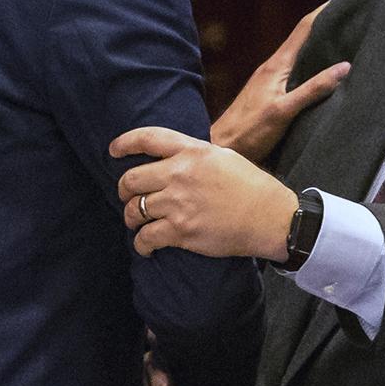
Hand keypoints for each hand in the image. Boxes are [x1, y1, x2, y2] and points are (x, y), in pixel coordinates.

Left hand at [111, 126, 296, 260]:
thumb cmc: (251, 187)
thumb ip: (194, 155)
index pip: (148, 138)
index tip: (113, 151)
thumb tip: (173, 158)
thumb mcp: (222, 157)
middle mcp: (180, 174)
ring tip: (135, 223)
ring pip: (134, 210)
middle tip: (127, 197)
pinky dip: (141, 244)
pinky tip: (145, 246)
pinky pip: (145, 238)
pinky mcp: (181, 231)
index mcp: (192, 151)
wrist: (271, 218)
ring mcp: (178, 203)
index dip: (124, 143)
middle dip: (123, 190)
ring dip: (130, 218)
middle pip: (131, 179)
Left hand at [209, 4, 349, 162]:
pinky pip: (296, 70)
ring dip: (320, 44)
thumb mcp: (285, 110)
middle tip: (352, 16)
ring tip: (345, 38)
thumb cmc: (250, 131)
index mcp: (276, 65)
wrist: (222, 148)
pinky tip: (323, 71)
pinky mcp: (271, 92)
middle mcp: (273, 66)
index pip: (304, 28)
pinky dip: (312, 63)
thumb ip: (313, 89)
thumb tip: (344, 66)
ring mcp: (271, 79)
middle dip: (326, 25)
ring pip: (300, 54)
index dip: (324, 11)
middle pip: (304, 38)